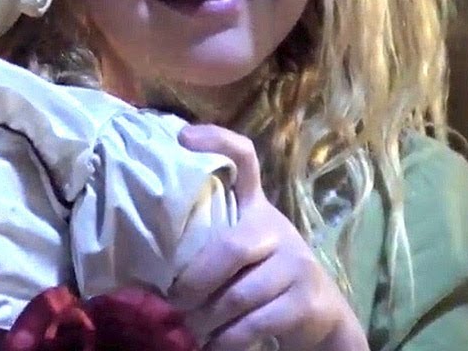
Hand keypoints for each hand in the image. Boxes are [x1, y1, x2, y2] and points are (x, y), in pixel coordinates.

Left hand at [169, 125, 366, 350]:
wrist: (321, 315)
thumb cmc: (263, 276)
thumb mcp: (240, 250)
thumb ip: (209, 245)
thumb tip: (146, 271)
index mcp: (255, 208)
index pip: (244, 159)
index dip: (217, 142)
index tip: (182, 138)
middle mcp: (277, 228)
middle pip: (230, 248)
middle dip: (194, 282)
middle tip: (174, 304)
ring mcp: (297, 264)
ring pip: (239, 293)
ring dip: (207, 318)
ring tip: (190, 329)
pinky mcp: (306, 301)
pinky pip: (256, 322)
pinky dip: (228, 339)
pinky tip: (215, 345)